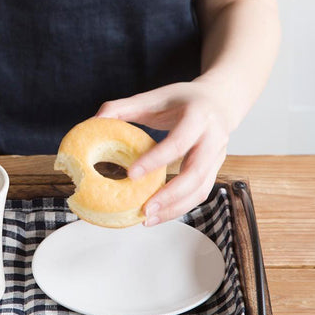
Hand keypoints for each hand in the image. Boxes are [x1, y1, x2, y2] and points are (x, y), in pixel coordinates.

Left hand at [95, 81, 230, 224]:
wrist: (220, 99)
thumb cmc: (184, 99)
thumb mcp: (155, 96)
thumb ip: (124, 107)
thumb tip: (94, 121)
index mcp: (198, 115)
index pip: (177, 142)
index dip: (155, 160)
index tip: (131, 174)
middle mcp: (213, 137)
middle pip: (195, 173)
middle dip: (169, 195)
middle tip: (144, 210)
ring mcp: (218, 156)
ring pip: (200, 189)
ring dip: (175, 208)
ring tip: (148, 218)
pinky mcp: (215, 169)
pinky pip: (200, 193)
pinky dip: (180, 207)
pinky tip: (160, 213)